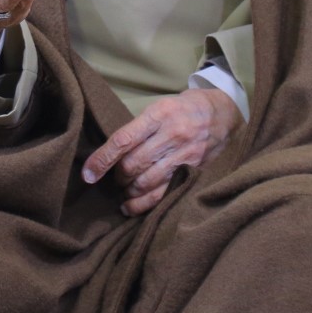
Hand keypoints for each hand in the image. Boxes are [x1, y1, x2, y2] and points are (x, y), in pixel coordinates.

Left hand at [81, 88, 241, 215]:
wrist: (223, 113)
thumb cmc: (184, 108)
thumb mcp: (161, 106)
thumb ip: (140, 128)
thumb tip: (112, 153)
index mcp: (159, 114)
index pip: (123, 140)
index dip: (102, 159)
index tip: (87, 173)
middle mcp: (172, 135)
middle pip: (133, 164)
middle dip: (117, 176)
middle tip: (113, 178)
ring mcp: (184, 155)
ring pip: (145, 182)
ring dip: (128, 190)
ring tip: (123, 189)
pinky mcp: (192, 171)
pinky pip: (163, 194)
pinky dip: (142, 204)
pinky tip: (130, 206)